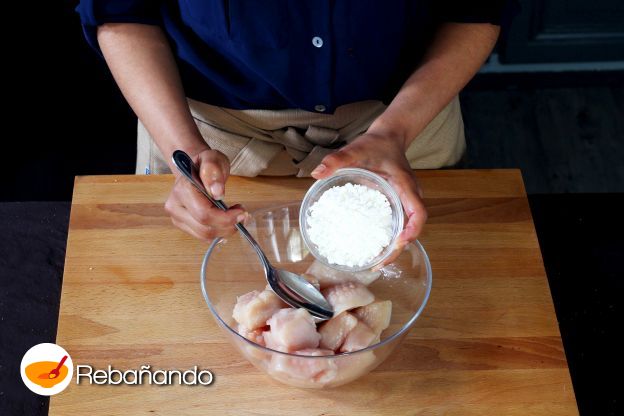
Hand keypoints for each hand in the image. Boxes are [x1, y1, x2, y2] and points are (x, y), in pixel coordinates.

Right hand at [164, 147, 246, 240]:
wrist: (194, 170)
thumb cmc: (204, 164)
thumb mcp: (213, 158)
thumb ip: (213, 170)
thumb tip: (217, 191)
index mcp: (182, 190)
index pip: (204, 214)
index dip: (225, 218)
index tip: (241, 212)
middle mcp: (175, 206)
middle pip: (204, 228)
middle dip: (228, 225)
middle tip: (242, 214)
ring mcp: (177, 218)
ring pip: (204, 235)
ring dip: (224, 229)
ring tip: (234, 215)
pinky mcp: (182, 225)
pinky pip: (203, 236)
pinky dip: (218, 231)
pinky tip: (225, 220)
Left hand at [310, 131, 426, 265]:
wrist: (388, 138)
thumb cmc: (376, 144)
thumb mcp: (356, 149)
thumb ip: (337, 159)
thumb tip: (317, 172)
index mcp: (406, 186)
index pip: (418, 213)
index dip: (411, 231)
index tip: (397, 243)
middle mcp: (409, 197)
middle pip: (412, 229)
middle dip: (398, 249)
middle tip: (378, 264)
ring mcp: (405, 202)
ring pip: (405, 229)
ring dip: (393, 247)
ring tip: (374, 263)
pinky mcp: (397, 204)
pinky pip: (397, 224)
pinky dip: (387, 238)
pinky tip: (370, 247)